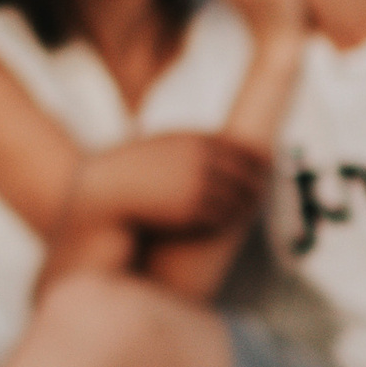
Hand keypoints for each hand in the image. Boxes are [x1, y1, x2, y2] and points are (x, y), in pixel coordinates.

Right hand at [84, 130, 268, 237]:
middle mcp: (199, 157)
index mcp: (192, 140)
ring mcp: (197, 182)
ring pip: (239, 198)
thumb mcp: (155, 149)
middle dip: (257, 187)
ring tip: (245, 213)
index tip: (265, 172)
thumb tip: (210, 151)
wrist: (100, 197)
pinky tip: (220, 225)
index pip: (242, 150)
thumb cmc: (123, 177)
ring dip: (243, 208)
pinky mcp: (191, 208)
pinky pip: (222, 218)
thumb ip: (184, 147)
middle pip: (247, 174)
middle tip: (262, 196)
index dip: (258, 163)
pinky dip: (225, 222)